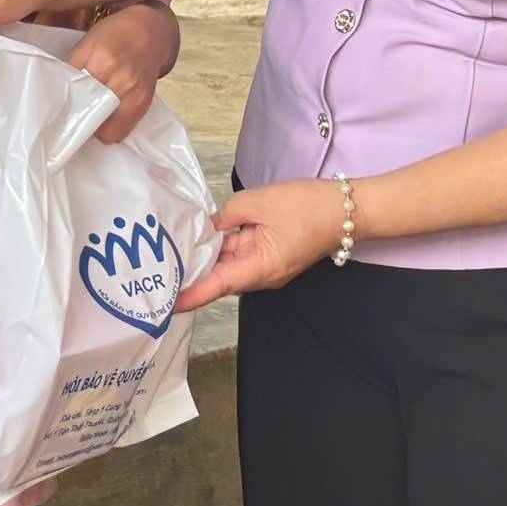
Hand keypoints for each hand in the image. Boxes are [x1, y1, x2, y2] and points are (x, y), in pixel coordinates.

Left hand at [66, 2, 176, 144]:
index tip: (56, 111)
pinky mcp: (145, 107)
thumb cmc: (115, 34)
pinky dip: (112, 129)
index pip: (76, 95)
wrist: (150, 32)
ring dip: (96, 129)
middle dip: (80, 121)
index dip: (64, 105)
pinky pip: (123, 132)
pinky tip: (106, 116)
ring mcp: (136, 97)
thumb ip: (73, 67)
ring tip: (90, 116)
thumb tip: (56, 93)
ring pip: (108, 133)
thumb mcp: (87, 43)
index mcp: (103, 62)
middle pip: (92, 119)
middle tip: (72, 115)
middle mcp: (122, 82)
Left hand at [174, 179, 343, 311]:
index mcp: (260, 268)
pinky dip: (224, 250)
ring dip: (208, 259)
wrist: (346, 209)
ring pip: (231, 266)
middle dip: (193, 273)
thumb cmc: (306, 206)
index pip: (217, 286)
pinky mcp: (272, 257)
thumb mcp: (259, 201)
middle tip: (160, 267)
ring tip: (175, 250)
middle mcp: (263, 276)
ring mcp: (269, 268)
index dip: (191, 295)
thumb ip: (226, 215)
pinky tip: (205, 237)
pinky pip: (243, 257)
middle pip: (221, 277)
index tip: (167, 304)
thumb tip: (208, 226)